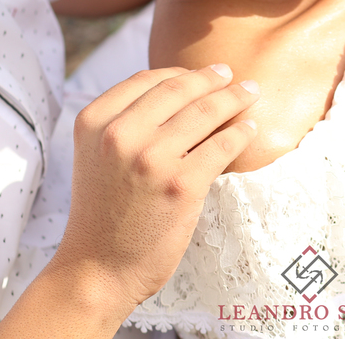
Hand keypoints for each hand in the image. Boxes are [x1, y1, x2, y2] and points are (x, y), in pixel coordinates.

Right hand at [50, 64, 259, 313]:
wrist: (96, 271)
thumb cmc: (102, 213)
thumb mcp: (96, 155)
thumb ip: (124, 123)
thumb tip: (176, 92)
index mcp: (94, 121)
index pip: (146, 80)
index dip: (180, 72)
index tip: (201, 74)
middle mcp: (120, 134)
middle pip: (178, 89)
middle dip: (212, 79)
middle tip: (232, 75)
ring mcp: (151, 158)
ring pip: (205, 112)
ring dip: (234, 98)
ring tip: (250, 94)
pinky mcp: (181, 185)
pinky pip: (221, 145)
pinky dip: (240, 133)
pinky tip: (248, 129)